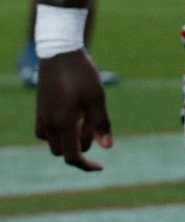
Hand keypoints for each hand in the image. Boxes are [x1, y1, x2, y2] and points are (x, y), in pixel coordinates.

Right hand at [34, 51, 111, 171]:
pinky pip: (45, 132)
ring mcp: (41, 117)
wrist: (59, 53)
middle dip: (79, 148)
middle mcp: (49, 124)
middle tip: (93, 129)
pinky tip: (72, 117)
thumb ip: (101, 124)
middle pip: (62, 151)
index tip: (100, 167)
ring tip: (85, 121)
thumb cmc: (82, 74)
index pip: (72, 156)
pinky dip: (59, 132)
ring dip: (69, 140)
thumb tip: (107, 147)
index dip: (86, 165)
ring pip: (53, 142)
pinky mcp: (40, 110)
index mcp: (64, 123)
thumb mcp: (97, 98)